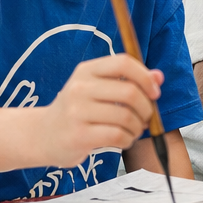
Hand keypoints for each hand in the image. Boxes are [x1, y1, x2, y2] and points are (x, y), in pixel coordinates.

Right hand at [36, 54, 161, 166]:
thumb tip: (159, 77)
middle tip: (146, 117)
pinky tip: (124, 139)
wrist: (42, 136)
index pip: (123, 63)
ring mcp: (77, 112)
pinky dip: (128, 139)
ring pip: (126, 117)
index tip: (154, 93)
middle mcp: (79, 88)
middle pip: (129, 92)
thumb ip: (129, 81)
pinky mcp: (78, 136)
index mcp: (86, 71)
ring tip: (133, 130)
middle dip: (146, 107)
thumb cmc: (78, 111)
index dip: (145, 77)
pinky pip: (118, 136)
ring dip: (138, 127)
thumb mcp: (98, 89)